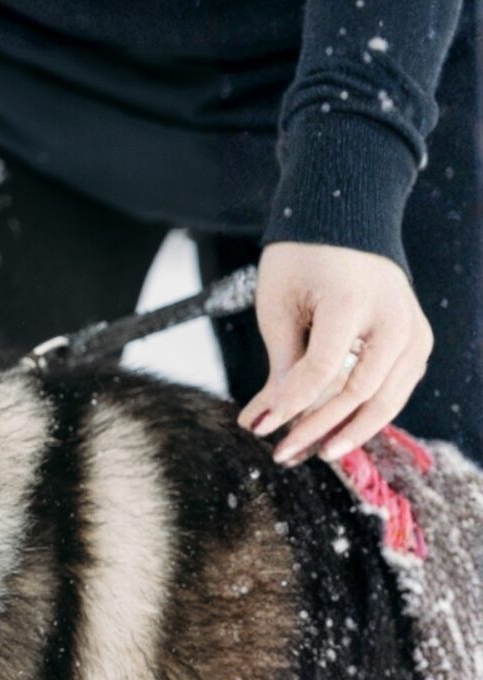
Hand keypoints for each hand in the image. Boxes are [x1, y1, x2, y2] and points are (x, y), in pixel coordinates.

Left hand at [237, 242, 431, 465]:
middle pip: (359, 392)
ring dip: (348, 431)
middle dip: (318, 428)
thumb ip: (281, 364)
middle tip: (283, 454)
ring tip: (311, 452)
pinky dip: (367, 414)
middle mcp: (394, 319)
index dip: (292, 404)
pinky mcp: (418, 341)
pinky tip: (337, 432)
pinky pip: (396, 389)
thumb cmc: (302, 261)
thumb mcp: (278, 305)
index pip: (322, 369)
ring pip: (386, 399)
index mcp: (353, 302)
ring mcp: (413, 331)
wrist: (346, 224)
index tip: (262, 429)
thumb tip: (265, 419)